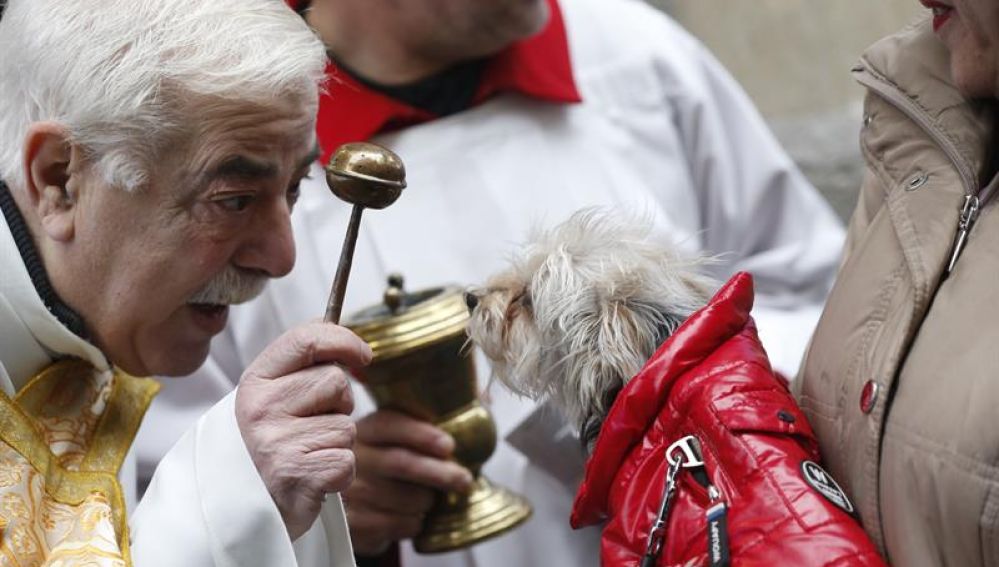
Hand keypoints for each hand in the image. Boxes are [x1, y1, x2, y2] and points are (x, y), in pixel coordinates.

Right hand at [235, 321, 371, 539]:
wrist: (236, 512)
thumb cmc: (263, 448)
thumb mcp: (267, 398)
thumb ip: (295, 364)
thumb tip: (330, 324)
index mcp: (255, 382)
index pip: (306, 339)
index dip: (344, 340)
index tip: (362, 354)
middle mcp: (260, 408)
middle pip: (336, 381)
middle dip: (339, 404)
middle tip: (314, 426)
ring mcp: (276, 442)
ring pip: (346, 425)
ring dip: (338, 443)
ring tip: (307, 455)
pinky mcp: (298, 474)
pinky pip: (347, 460)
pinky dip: (339, 474)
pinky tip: (313, 479)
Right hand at [344, 410, 474, 555]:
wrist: (351, 503)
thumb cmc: (385, 465)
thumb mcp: (392, 440)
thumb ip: (424, 427)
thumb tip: (479, 410)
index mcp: (365, 430)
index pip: (391, 425)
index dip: (422, 434)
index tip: (449, 446)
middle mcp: (352, 459)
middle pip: (401, 463)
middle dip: (439, 472)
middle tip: (464, 480)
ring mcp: (350, 492)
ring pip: (406, 498)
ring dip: (428, 501)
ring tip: (429, 499)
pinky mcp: (354, 523)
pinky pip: (400, 524)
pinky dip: (416, 522)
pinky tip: (413, 516)